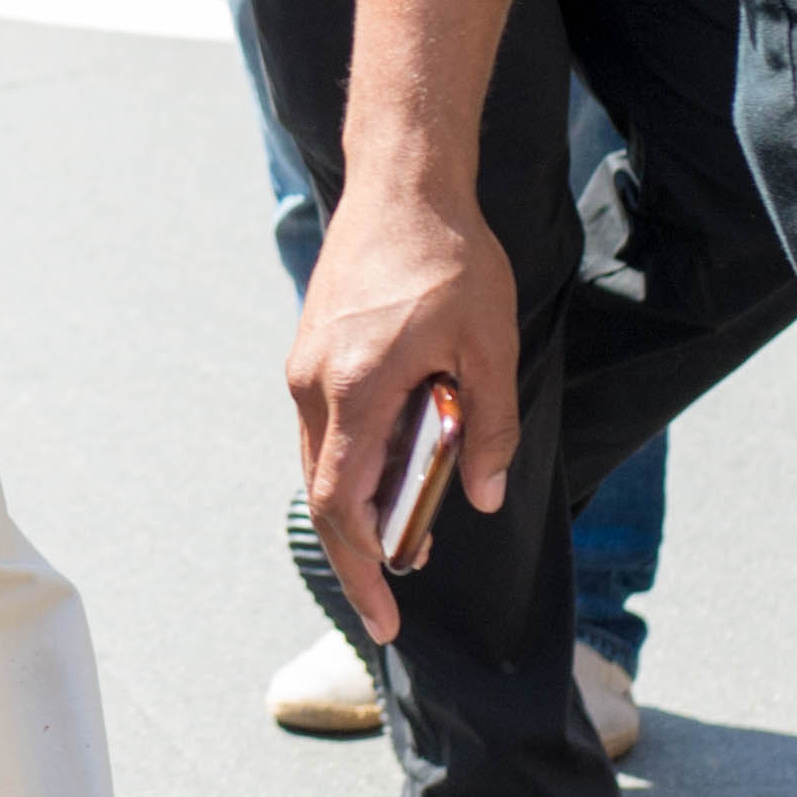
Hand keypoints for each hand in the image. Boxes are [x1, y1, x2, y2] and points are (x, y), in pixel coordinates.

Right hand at [284, 175, 521, 644]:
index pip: (343, 503)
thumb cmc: (449, 257)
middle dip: (359, 553)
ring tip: (408, 538)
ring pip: (321, 463)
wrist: (402, 183)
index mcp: (356, 387)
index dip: (362, 565)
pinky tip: (394, 472)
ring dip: (358, 507)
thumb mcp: (491, 345)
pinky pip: (324, 429)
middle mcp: (315, 383)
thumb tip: (482, 498)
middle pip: (323, 494)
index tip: (386, 613)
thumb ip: (487, 426)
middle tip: (396, 600)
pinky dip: (353, 465)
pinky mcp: (311, 351)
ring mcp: (306, 366)